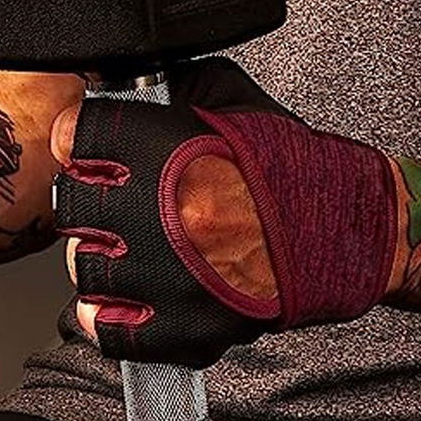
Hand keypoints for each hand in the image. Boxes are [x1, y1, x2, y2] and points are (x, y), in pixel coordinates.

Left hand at [48, 59, 396, 367]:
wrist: (348, 228)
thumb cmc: (291, 169)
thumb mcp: (230, 99)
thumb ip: (170, 89)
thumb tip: (119, 88)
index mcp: (166, 151)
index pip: (77, 138)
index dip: (77, 139)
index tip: (83, 146)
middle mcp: (159, 213)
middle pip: (73, 205)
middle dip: (87, 198)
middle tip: (109, 200)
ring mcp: (168, 277)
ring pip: (85, 268)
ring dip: (99, 255)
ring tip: (125, 248)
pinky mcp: (186, 327)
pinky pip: (114, 332)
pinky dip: (108, 317)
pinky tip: (122, 298)